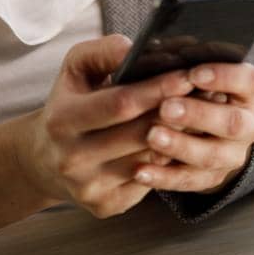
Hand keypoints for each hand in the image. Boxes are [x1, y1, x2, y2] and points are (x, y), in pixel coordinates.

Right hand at [11, 34, 191, 218]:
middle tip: (209, 93)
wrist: (44, 159)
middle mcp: (72, 158)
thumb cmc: (69, 104)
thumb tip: (133, 48)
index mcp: (62, 120)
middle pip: (140, 134)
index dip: (157, 89)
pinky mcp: (106, 206)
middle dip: (178, 112)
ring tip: (204, 114)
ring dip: (182, 137)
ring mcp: (89, 187)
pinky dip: (170, 161)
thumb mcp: (75, 69)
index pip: (120, 104)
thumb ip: (103, 51)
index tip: (187, 74)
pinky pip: (150, 182)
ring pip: (150, 161)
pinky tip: (186, 142)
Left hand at [134, 62, 253, 195]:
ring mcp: (232, 155)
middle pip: (232, 122)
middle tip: (166, 107)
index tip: (192, 73)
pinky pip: (189, 181)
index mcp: (246, 92)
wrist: (208, 133)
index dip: (223, 77)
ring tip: (152, 136)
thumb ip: (181, 66)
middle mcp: (247, 125)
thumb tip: (154, 52)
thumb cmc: (193, 91)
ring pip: (211, 155)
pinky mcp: (212, 179)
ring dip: (181, 146)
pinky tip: (140, 171)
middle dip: (198, 114)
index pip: (247, 81)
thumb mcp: (195, 75)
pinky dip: (164, 177)